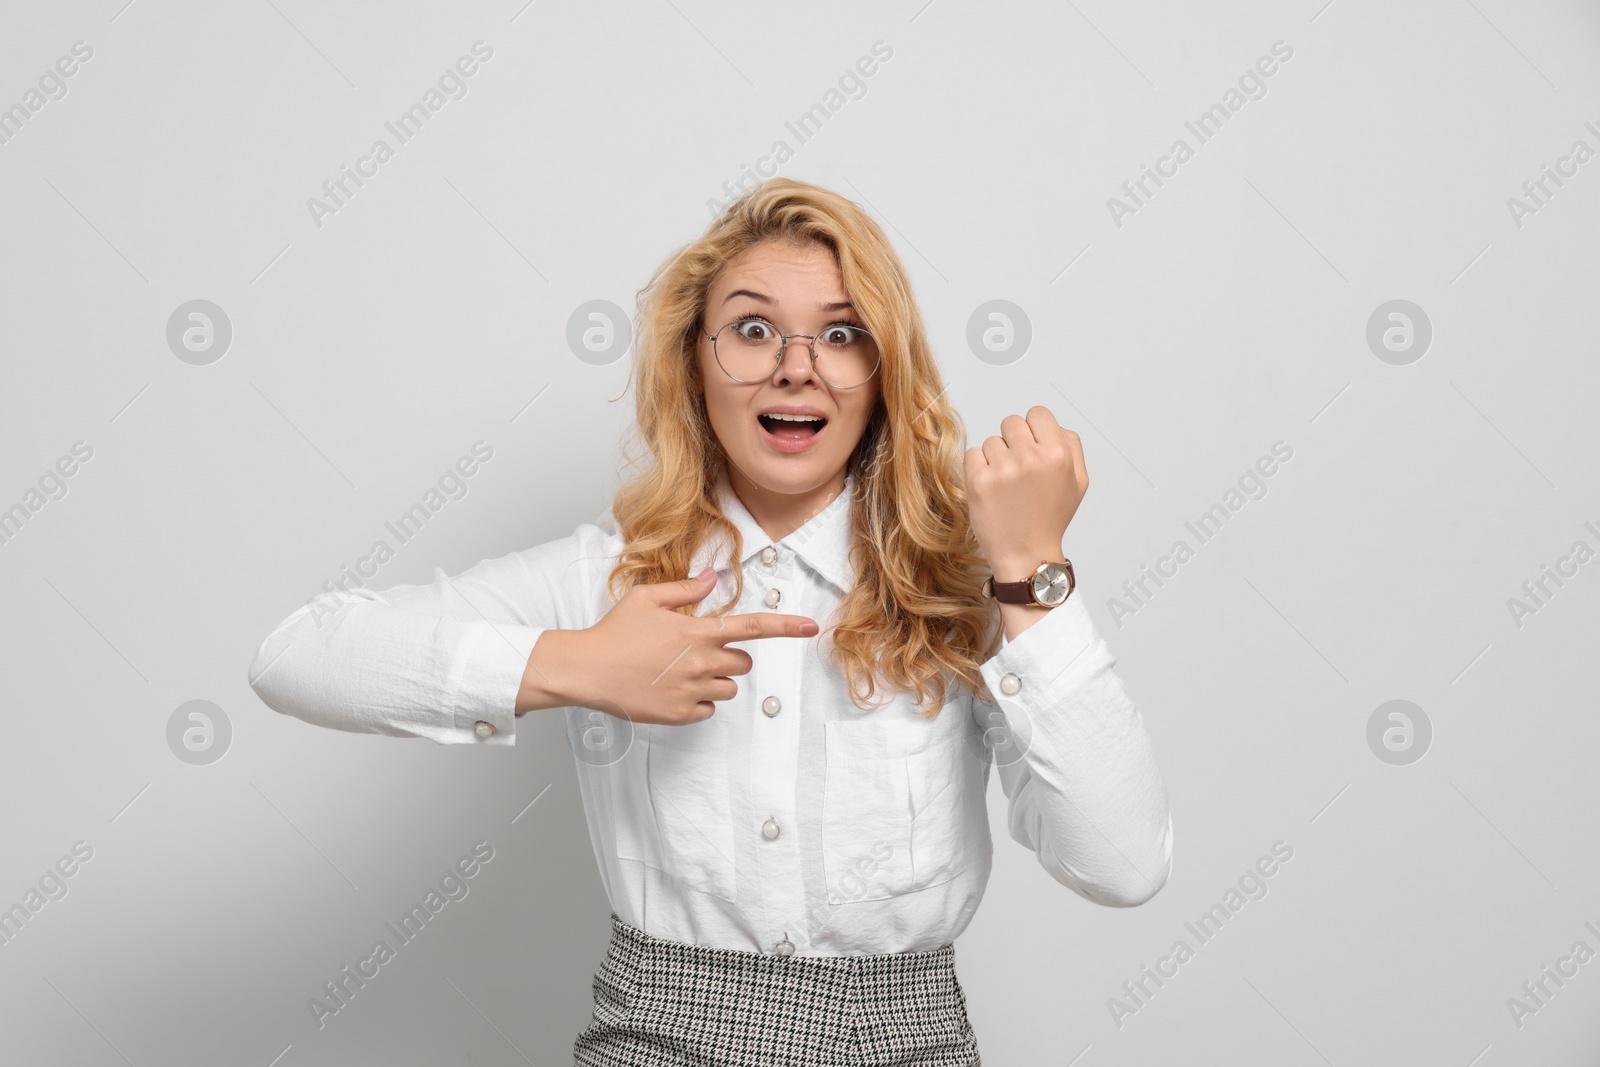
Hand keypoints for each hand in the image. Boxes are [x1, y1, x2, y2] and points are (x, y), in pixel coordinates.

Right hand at [528, 569, 818, 725]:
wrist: (585, 670)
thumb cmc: (614, 631)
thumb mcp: (647, 598)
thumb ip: (686, 590)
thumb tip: (713, 577)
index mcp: (697, 632)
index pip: (753, 627)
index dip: (786, 626)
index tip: (811, 627)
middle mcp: (701, 662)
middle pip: (743, 662)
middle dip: (728, 655)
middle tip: (695, 650)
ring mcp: (692, 691)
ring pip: (730, 687)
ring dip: (716, 678)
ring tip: (680, 671)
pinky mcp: (681, 715)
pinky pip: (710, 709)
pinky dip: (699, 700)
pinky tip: (672, 689)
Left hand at [964, 405, 1086, 578]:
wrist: (1026, 554)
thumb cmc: (1050, 519)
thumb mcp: (1078, 482)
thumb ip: (1071, 446)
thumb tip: (1053, 425)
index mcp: (1058, 455)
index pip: (1038, 413)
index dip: (1033, 429)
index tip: (1031, 447)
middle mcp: (1031, 458)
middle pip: (1011, 423)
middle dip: (1013, 442)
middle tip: (1017, 469)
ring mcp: (1003, 469)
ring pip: (991, 441)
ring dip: (995, 458)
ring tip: (1006, 486)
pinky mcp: (978, 482)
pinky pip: (972, 454)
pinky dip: (978, 469)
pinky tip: (991, 489)